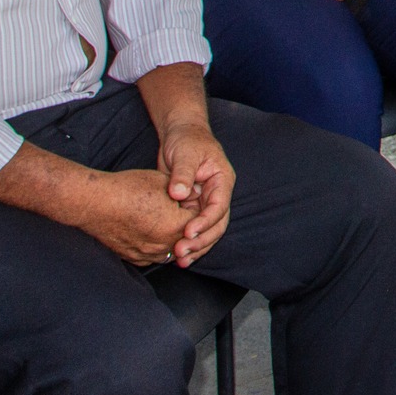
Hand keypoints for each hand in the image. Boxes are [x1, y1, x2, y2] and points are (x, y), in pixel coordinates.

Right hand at [81, 169, 195, 265]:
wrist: (95, 203)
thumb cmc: (129, 188)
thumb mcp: (163, 181)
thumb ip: (186, 190)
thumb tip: (198, 194)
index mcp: (176, 225)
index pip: (199, 219)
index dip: (195, 206)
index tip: (188, 197)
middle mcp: (164, 245)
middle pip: (187, 239)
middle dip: (187, 224)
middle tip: (181, 209)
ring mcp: (148, 254)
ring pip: (172, 251)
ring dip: (174, 239)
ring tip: (168, 221)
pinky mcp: (134, 258)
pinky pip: (153, 256)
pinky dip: (157, 247)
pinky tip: (153, 233)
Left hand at [155, 119, 233, 265]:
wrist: (180, 133)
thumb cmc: (186, 139)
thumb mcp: (185, 153)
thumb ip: (183, 174)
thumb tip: (179, 194)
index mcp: (222, 180)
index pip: (219, 207)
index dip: (205, 222)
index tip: (187, 233)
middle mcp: (217, 194)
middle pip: (217, 224)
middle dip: (201, 241)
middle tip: (181, 253)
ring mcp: (205, 202)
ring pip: (206, 230)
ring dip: (195, 246)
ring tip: (179, 261)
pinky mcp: (191, 206)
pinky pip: (192, 228)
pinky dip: (185, 241)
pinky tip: (172, 254)